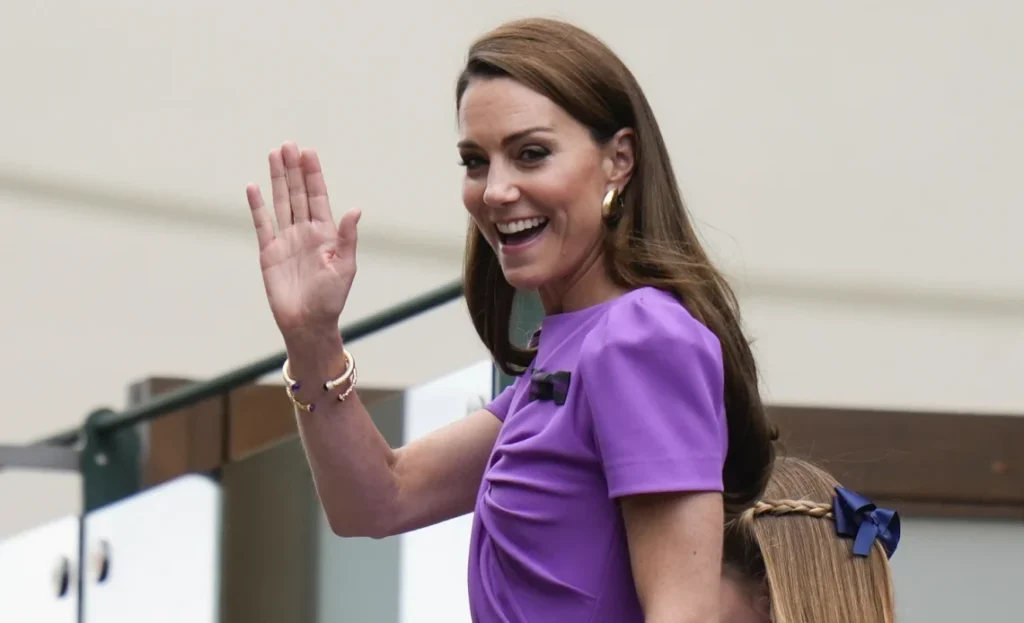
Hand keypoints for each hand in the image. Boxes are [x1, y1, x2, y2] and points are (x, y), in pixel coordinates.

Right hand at [246, 141, 360, 342]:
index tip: (308, 152)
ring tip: (274, 154)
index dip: (313, 174)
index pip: (318, 197)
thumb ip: (347, 238)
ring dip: (278, 179)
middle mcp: (305, 232)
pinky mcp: (269, 252)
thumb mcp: (345, 267)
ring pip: (280, 202)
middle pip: (297, 193)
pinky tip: (253, 186)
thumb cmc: (331, 299)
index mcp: (326, 234)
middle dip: (293, 169)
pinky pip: (262, 224)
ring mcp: (286, 240)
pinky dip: (257, 206)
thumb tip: (355, 209)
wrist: (308, 323)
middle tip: (288, 144)